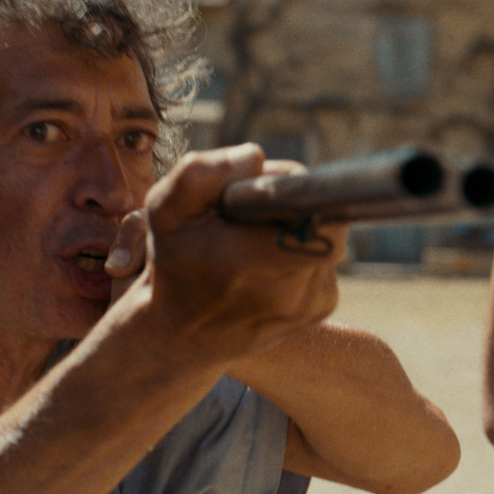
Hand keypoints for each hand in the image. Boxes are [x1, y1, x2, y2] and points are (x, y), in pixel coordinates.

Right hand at [105, 145, 341, 364]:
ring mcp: (309, 304)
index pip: (311, 210)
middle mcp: (288, 290)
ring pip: (325, 236)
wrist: (181, 335)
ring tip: (255, 242)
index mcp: (248, 261)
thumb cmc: (174, 263)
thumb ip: (202, 173)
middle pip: (321, 217)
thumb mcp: (167, 210)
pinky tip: (268, 263)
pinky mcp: (321, 308)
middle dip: (292, 207)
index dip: (294, 190)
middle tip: (254, 215)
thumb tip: (255, 157)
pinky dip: (302, 253)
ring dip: (297, 229)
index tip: (266, 194)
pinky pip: (325, 260)